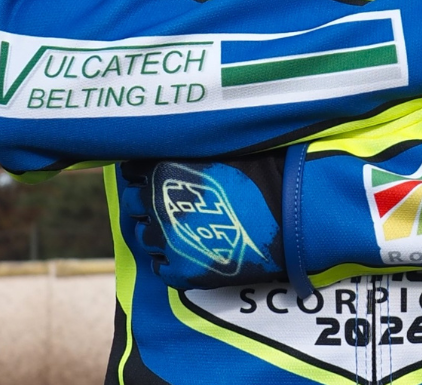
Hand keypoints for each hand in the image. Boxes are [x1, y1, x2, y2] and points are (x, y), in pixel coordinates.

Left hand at [120, 155, 285, 289]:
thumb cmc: (260, 174)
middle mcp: (157, 205)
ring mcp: (168, 241)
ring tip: (183, 230)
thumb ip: (185, 155)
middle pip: (133, 204)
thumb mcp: (217, 150)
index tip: (157, 176)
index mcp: (162, 170)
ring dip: (159, 232)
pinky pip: (161, 269)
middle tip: (171, 204)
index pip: (131, 171)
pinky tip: (190, 252)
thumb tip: (170, 155)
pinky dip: (171, 262)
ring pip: (145, 238)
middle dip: (147, 203)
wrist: (289, 213)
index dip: (145, 173)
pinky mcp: (182, 271)